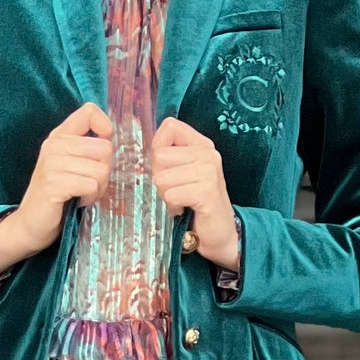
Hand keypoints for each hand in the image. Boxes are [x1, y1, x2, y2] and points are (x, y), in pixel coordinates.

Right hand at [0, 102, 113, 275]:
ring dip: (98, 188)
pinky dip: (90, 197)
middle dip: (104, 171)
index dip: (105, 129)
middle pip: (105, 148)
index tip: (100, 153)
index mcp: (60, 136)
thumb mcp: (72, 166)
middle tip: (89, 185)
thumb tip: (115, 143)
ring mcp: (52, 163)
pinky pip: (91, 185)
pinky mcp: (53, 183)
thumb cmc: (58, 196)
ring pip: (101, 170)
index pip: (89, 112)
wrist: (30, 224)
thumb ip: (89, 150)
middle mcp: (54, 145)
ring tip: (82, 194)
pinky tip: (78, 202)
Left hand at [150, 116, 239, 269]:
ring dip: (166, 195)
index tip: (167, 168)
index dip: (158, 148)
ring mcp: (210, 172)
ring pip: (162, 177)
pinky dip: (173, 206)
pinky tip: (184, 209)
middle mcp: (208, 154)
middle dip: (160, 177)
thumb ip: (165, 156)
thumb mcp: (179, 173)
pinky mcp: (208, 192)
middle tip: (175, 190)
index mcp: (201, 144)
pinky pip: (171, 194)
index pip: (170, 126)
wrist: (218, 233)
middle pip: (160, 155)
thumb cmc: (193, 202)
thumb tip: (142, 150)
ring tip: (181, 201)